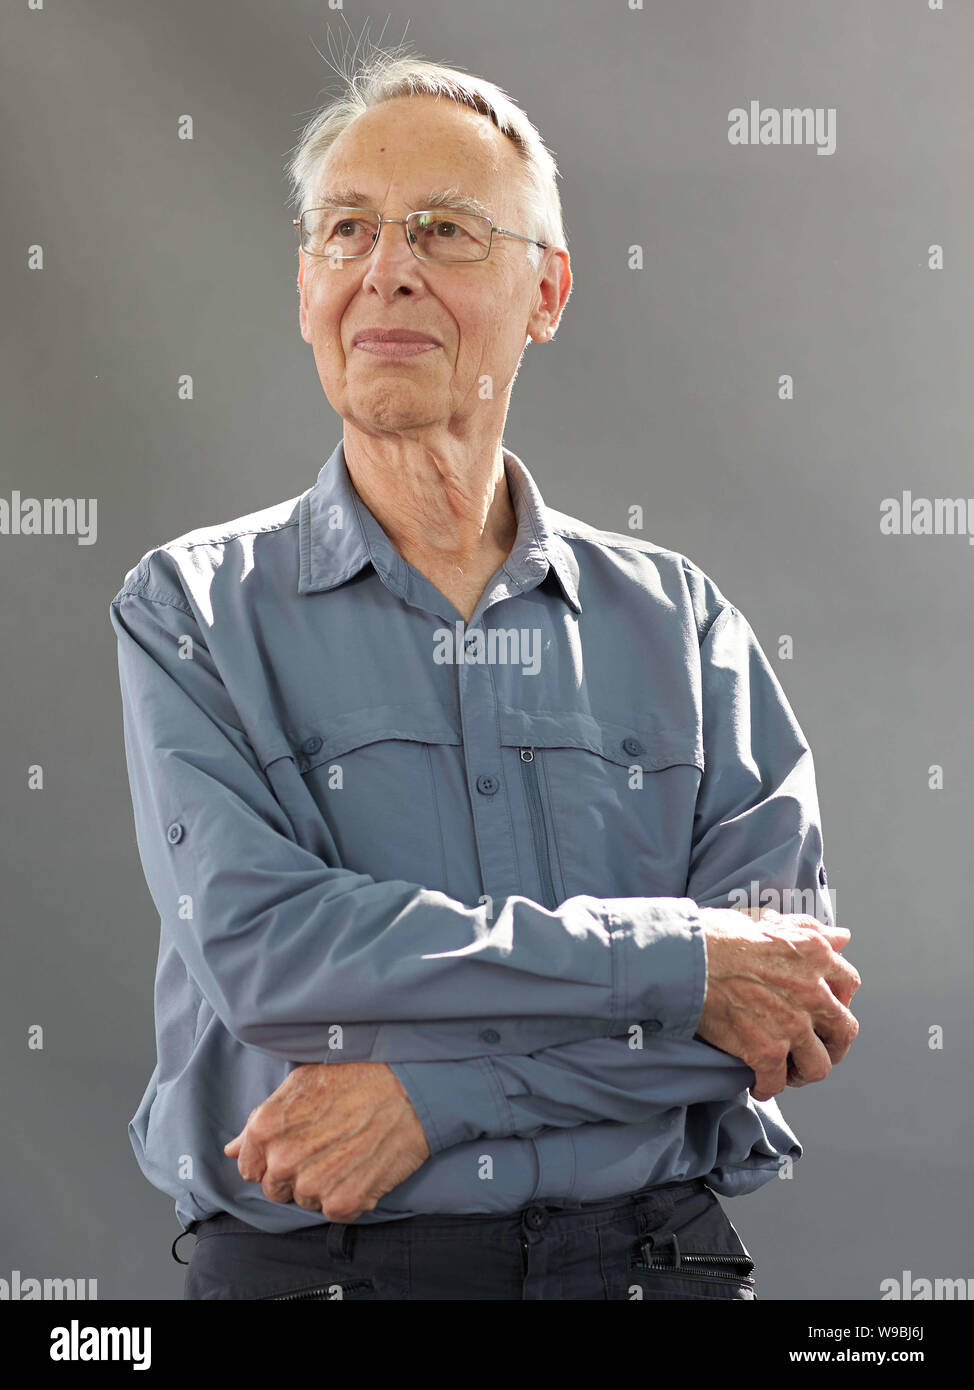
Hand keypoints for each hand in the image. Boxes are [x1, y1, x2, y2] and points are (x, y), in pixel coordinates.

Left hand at [223, 1061, 430, 1220]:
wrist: (409, 1088)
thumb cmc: (356, 1077)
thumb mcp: (301, 1083)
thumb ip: (262, 1118)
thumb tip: (233, 1147)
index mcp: (266, 1128)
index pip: (249, 1166)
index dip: (270, 1157)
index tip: (295, 1145)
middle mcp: (284, 1160)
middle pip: (275, 1188)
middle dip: (294, 1173)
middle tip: (325, 1147)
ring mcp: (313, 1185)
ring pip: (304, 1201)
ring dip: (321, 1185)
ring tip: (345, 1153)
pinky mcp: (344, 1202)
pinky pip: (333, 1211)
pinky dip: (346, 1195)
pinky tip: (359, 1167)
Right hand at [696, 907, 860, 1101]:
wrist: (683, 959)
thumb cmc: (715, 935)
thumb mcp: (765, 920)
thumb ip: (806, 929)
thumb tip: (841, 937)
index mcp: (815, 954)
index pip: (849, 983)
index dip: (840, 999)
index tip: (826, 1006)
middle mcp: (812, 991)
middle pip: (844, 1031)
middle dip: (833, 1043)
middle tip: (814, 1046)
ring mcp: (791, 1024)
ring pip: (818, 1065)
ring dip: (804, 1071)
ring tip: (789, 1071)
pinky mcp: (765, 1050)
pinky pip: (777, 1082)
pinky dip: (766, 1087)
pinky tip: (757, 1083)